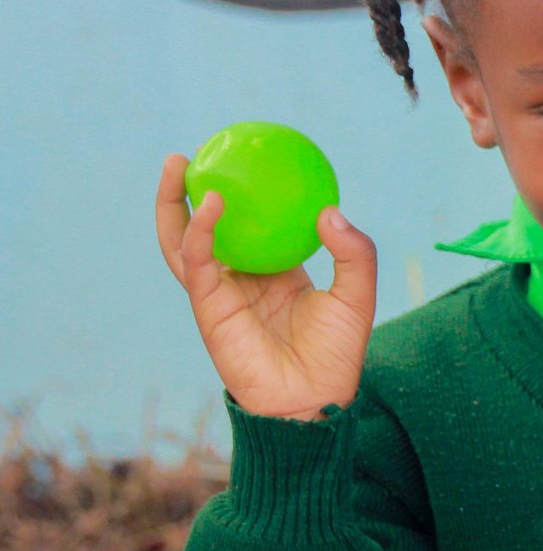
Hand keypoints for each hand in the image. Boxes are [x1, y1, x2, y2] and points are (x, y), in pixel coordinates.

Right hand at [155, 153, 377, 419]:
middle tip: (198, 151)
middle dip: (193, 190)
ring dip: (176, 202)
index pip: (253, 227)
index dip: (246, 196)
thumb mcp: (358, 295)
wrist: (314, 398)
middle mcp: (242, 278)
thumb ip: (354, 252)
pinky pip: (197, 261)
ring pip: (184, 239)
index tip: (246, 158)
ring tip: (178, 164)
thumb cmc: (338, 353)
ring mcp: (221, 292)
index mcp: (276, 273)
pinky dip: (199, 231)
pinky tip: (211, 205)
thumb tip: (330, 210)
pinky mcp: (209, 306)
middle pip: (207, 227)